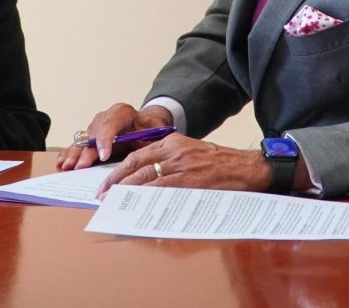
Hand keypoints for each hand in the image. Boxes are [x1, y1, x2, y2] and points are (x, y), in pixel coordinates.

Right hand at [56, 103, 172, 169]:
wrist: (146, 126)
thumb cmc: (151, 130)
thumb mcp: (157, 132)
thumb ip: (151, 140)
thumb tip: (147, 154)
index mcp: (124, 112)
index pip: (112, 120)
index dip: (106, 138)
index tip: (104, 156)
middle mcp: (106, 117)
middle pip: (94, 132)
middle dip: (86, 150)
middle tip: (81, 166)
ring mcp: (96, 127)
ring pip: (83, 138)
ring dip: (74, 153)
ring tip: (67, 166)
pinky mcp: (91, 137)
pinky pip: (78, 144)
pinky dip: (70, 153)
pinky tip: (62, 162)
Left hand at [94, 134, 273, 198]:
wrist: (245, 167)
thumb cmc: (218, 163)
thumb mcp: (189, 152)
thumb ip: (168, 161)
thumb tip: (144, 180)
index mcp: (171, 142)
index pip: (136, 156)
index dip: (118, 171)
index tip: (106, 183)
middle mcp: (173, 151)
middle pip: (136, 167)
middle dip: (116, 183)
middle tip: (102, 196)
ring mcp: (181, 166)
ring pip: (146, 179)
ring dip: (127, 192)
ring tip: (114, 203)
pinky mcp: (191, 181)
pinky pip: (163, 191)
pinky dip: (147, 199)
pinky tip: (138, 207)